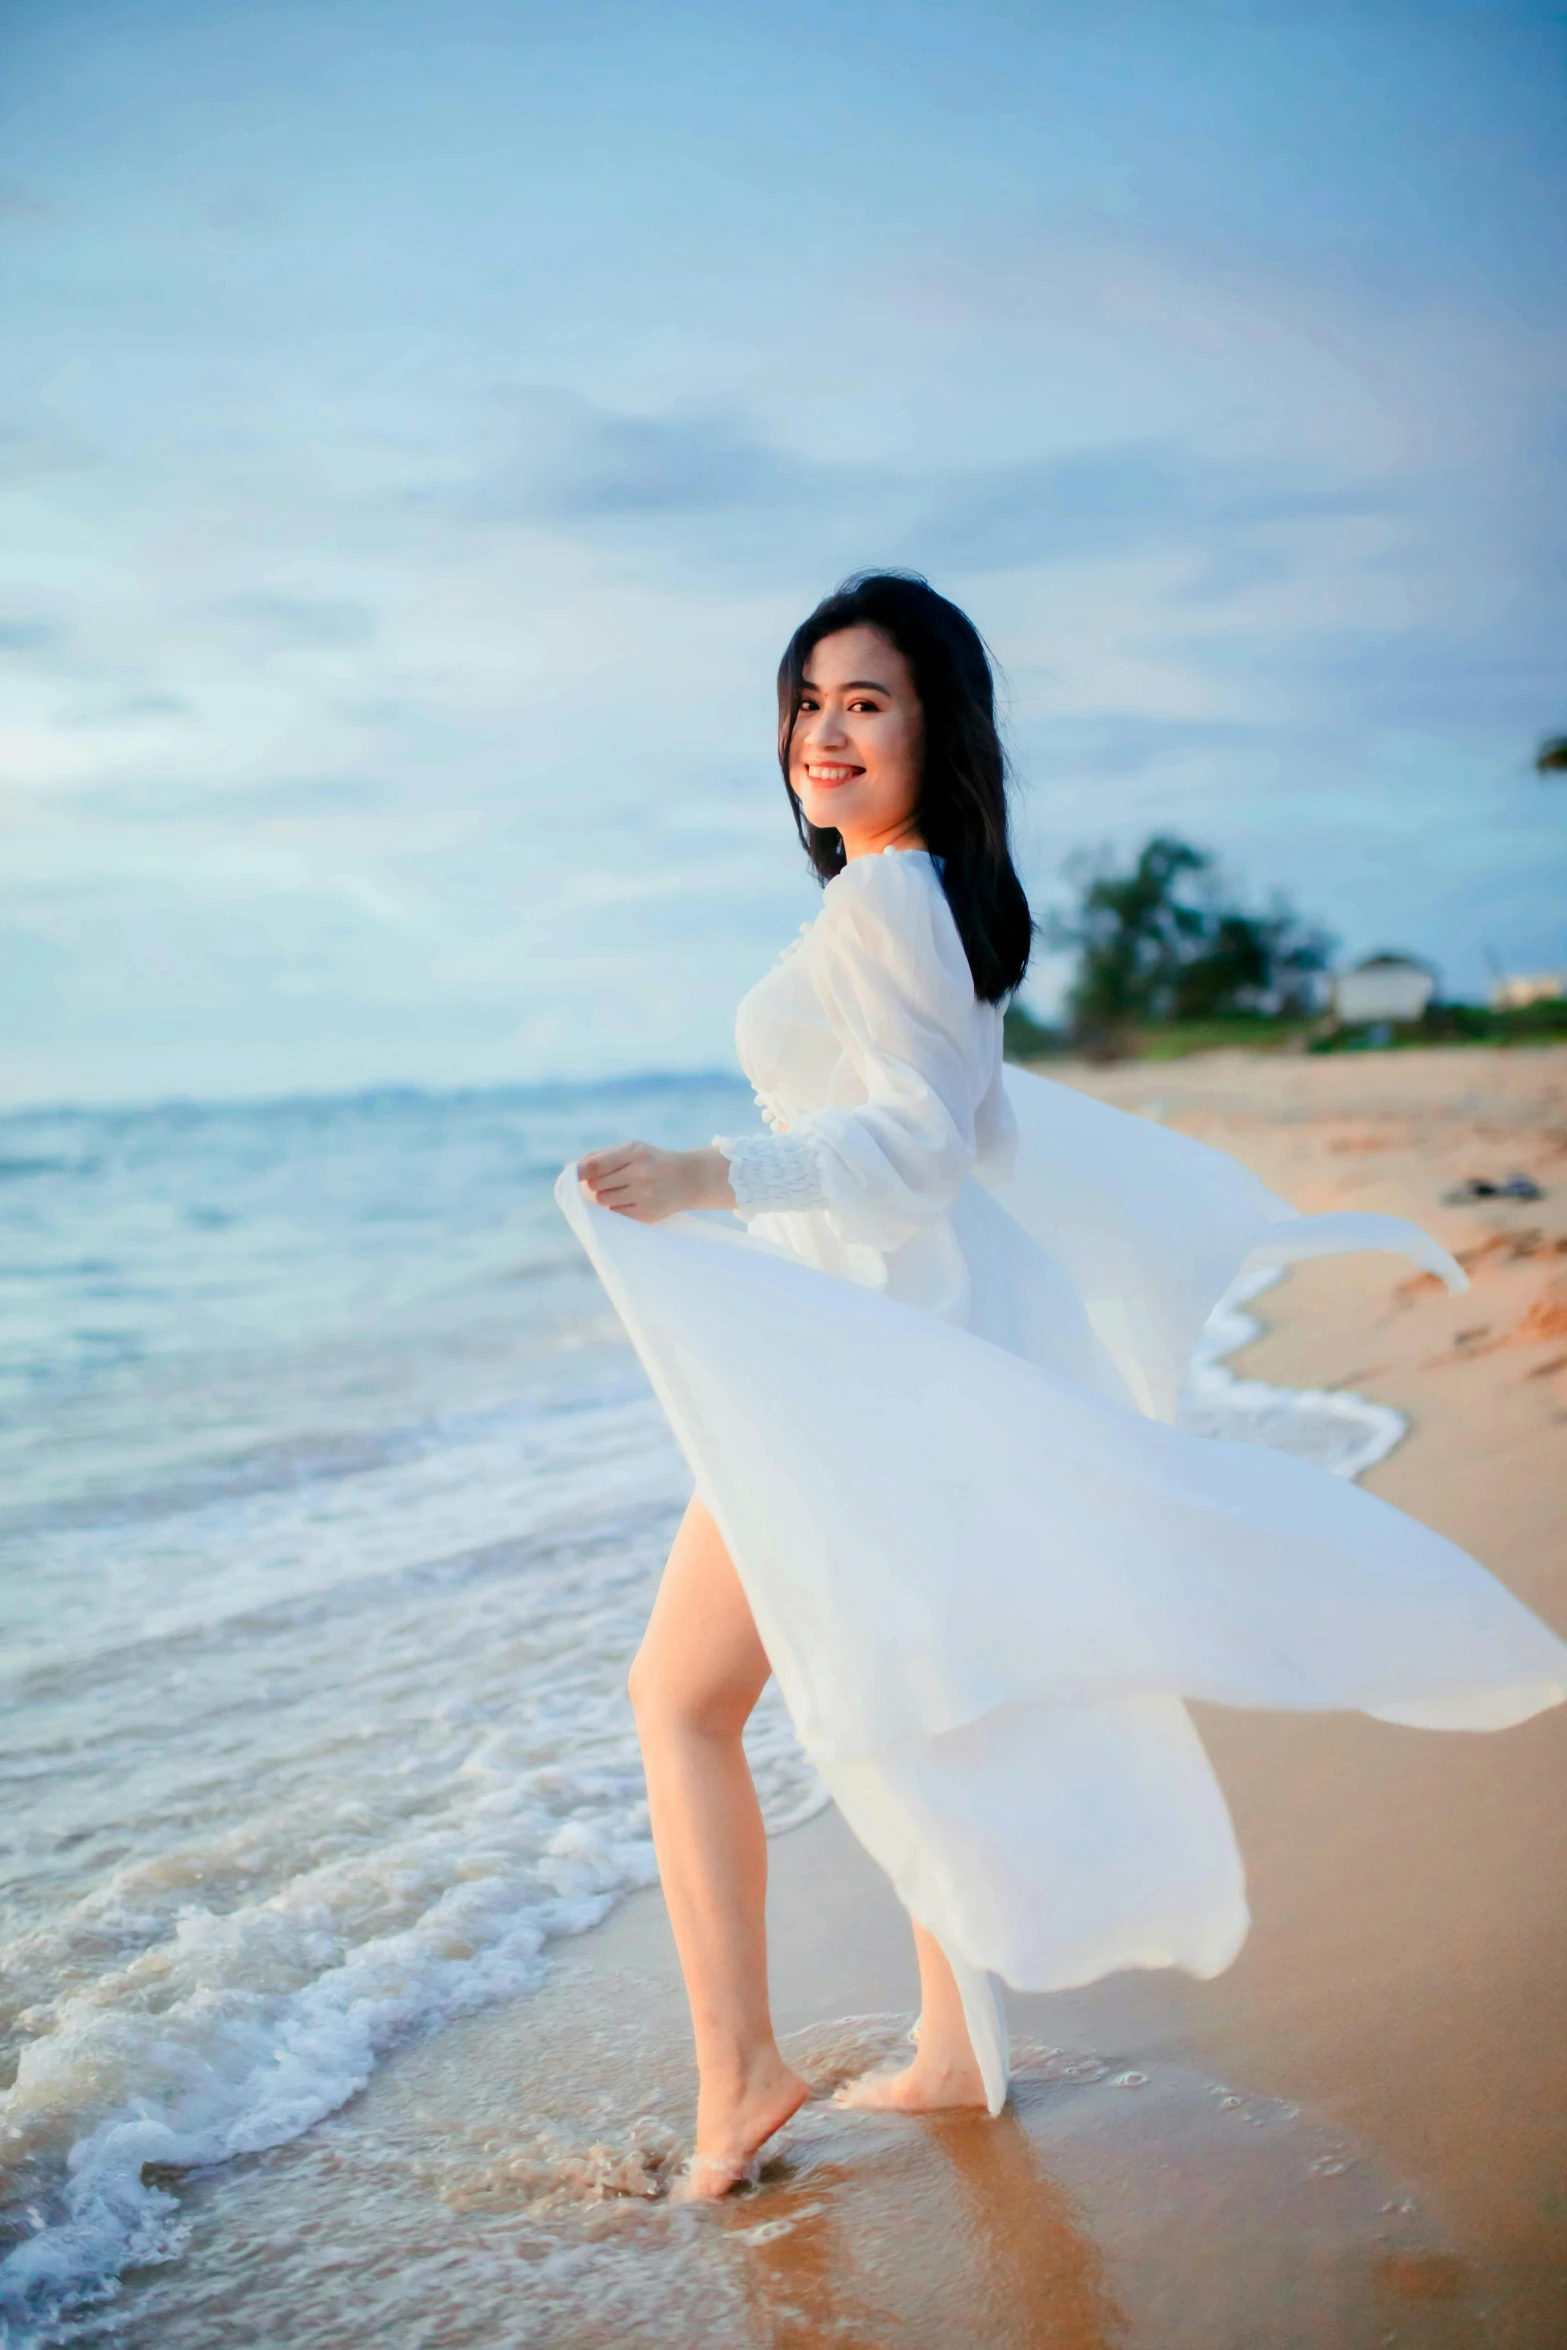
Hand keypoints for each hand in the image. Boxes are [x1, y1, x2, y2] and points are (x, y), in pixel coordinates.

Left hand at [577, 1141, 735, 1222]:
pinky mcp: (648, 1214)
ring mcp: (646, 1195)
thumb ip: (600, 1157)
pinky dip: (618, 1207)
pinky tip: (633, 1199)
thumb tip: (569, 1168)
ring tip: (622, 1189)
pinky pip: (616, 1213)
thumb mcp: (632, 1149)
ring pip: (603, 1200)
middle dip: (596, 1183)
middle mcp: (641, 1173)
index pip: (596, 1165)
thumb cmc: (652, 1161)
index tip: (569, 1176)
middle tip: (610, 1180)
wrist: (689, 1178)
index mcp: (635, 1152)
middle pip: (596, 1185)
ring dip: (606, 1196)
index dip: (578, 1172)